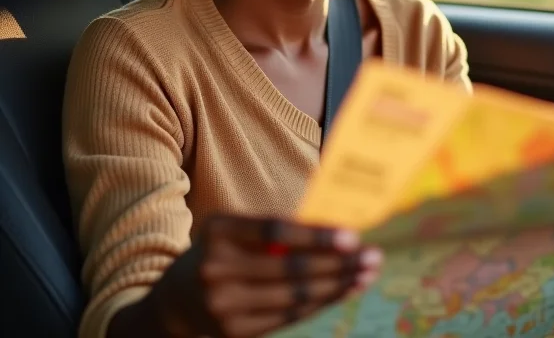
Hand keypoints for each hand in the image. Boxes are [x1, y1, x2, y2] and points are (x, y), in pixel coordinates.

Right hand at [147, 216, 382, 337]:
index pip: (275, 230)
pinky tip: (344, 290)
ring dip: (338, 285)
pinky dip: (321, 302)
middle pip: (291, 268)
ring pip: (295, 296)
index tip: (352, 235)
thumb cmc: (219, 252)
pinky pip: (289, 317)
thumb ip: (275, 230)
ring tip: (367, 274)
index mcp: (218, 231)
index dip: (315, 234)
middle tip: (374, 256)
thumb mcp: (234, 230)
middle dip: (339, 263)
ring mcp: (224, 307)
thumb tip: (333, 231)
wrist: (174, 303)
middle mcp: (217, 269)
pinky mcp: (236, 333)